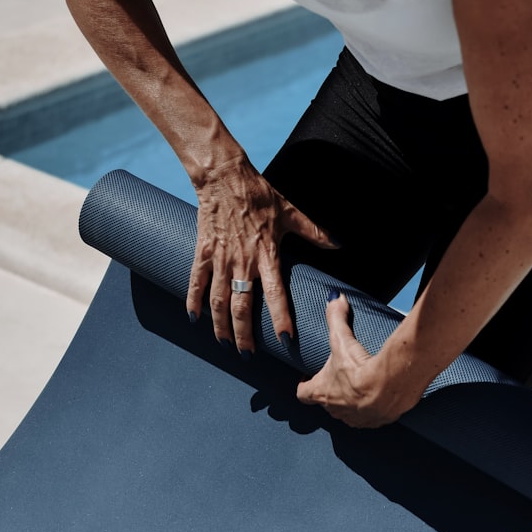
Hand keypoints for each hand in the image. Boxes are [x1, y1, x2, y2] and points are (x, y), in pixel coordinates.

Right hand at [186, 155, 337, 354]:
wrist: (224, 177)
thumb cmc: (259, 194)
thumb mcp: (290, 212)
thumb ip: (313, 231)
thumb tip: (338, 243)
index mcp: (266, 254)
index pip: (276, 293)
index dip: (280, 317)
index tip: (285, 338)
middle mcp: (243, 262)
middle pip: (242, 306)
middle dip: (244, 334)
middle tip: (248, 354)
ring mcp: (220, 259)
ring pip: (219, 300)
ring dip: (220, 325)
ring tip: (224, 343)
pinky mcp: (203, 252)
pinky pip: (196, 282)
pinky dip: (193, 301)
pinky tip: (195, 318)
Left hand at [297, 293, 422, 427]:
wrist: (388, 386)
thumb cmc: (359, 367)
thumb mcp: (342, 339)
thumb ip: (336, 318)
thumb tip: (334, 298)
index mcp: (322, 393)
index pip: (302, 394)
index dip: (304, 386)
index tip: (307, 379)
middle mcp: (336, 410)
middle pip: (327, 404)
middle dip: (331, 392)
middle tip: (339, 378)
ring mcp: (356, 419)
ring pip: (349, 414)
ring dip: (352, 403)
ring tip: (361, 388)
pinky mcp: (376, 422)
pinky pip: (370, 418)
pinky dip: (373, 410)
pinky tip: (380, 397)